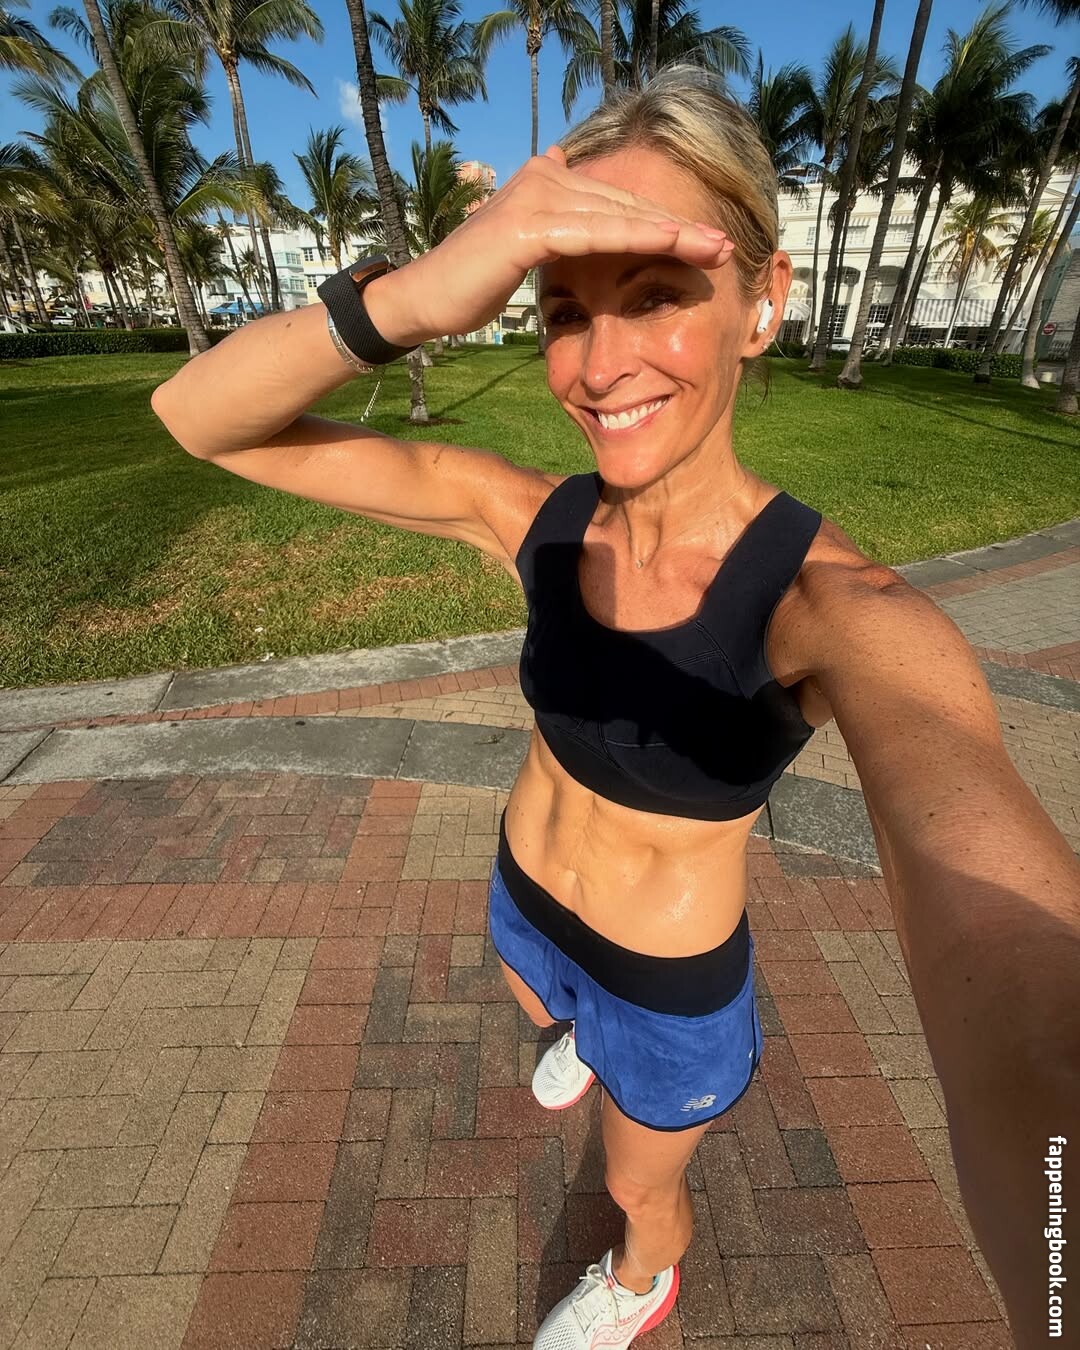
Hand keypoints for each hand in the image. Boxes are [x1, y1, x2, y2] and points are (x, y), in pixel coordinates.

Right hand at [364, 145, 735, 344]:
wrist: (424, 300)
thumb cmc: (471, 285)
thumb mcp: (522, 250)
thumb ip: (552, 225)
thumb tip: (565, 182)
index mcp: (548, 184)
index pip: (617, 203)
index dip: (663, 223)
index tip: (705, 243)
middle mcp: (545, 178)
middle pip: (626, 204)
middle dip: (679, 227)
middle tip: (725, 245)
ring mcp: (536, 197)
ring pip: (617, 216)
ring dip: (670, 233)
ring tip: (712, 248)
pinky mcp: (527, 225)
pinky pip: (593, 234)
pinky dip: (634, 241)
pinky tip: (670, 247)